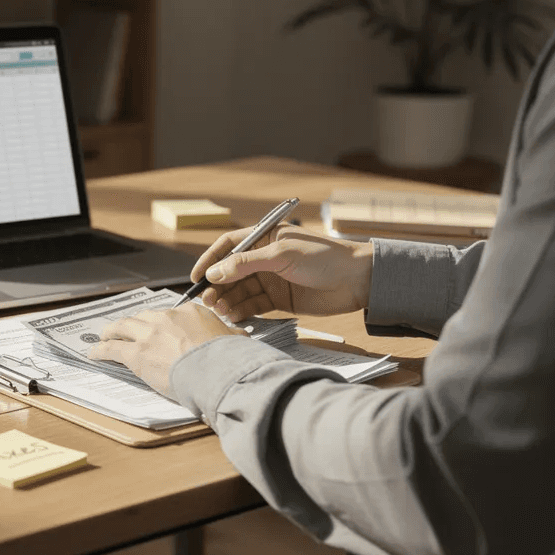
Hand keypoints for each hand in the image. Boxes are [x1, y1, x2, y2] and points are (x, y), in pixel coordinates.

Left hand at [87, 303, 244, 398]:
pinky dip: (101, 350)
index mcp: (190, 312)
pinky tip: (94, 353)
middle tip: (124, 328)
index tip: (159, 330)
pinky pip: (112, 348)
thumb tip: (240, 337)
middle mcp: (166, 318)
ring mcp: (149, 334)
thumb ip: (231, 336)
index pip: (170, 315)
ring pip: (122, 327)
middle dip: (132, 323)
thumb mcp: (234, 339)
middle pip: (143, 317)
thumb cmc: (228, 357)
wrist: (216, 368)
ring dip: (111, 331)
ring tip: (104, 336)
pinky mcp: (136, 353)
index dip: (161, 324)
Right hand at [191, 224, 373, 319]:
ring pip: (240, 290)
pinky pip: (253, 305)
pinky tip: (234, 316)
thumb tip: (215, 272)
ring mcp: (271, 279)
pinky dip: (242, 311)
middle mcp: (264, 258)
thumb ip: (246, 263)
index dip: (210, 259)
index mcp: (265, 238)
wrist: (358, 281)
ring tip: (219, 310)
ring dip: (227, 300)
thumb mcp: (282, 255)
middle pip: (231, 271)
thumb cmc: (324, 257)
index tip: (196, 277)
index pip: (228, 245)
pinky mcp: (279, 300)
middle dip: (217, 285)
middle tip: (207, 300)